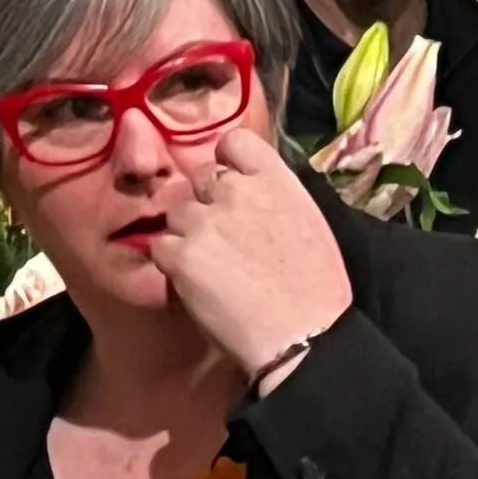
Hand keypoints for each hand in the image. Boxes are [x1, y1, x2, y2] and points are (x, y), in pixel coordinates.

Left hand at [148, 123, 353, 383]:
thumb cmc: (316, 290)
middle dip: (207, 204)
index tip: (231, 187)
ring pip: (178, 213)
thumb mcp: (308, 222)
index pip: (233, 142)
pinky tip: (198, 284)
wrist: (304, 336)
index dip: (227, 163)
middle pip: (201, 179)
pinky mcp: (181, 254)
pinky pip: (161, 247)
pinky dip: (172, 264)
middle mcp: (237, 191)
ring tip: (214, 268)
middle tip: (225, 240)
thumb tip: (251, 190)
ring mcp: (205, 221)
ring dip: (188, 234)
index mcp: (275, 180)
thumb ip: (274, 196)